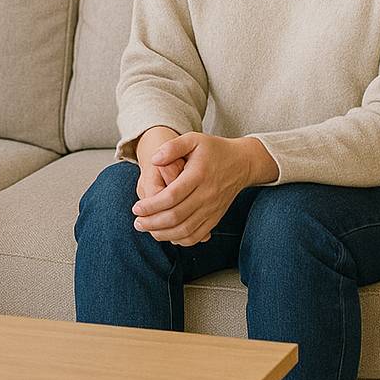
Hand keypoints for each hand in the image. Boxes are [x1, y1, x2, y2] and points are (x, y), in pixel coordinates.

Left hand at [131, 132, 255, 246]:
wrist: (242, 163)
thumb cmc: (214, 149)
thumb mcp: (194, 140)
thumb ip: (173, 147)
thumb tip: (154, 160)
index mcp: (198, 175)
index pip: (171, 196)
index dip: (151, 205)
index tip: (136, 208)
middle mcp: (206, 194)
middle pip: (176, 216)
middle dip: (152, 223)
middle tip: (137, 223)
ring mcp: (212, 208)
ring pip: (185, 230)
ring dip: (163, 234)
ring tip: (147, 230)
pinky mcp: (215, 217)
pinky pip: (197, 235)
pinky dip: (180, 240)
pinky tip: (166, 235)